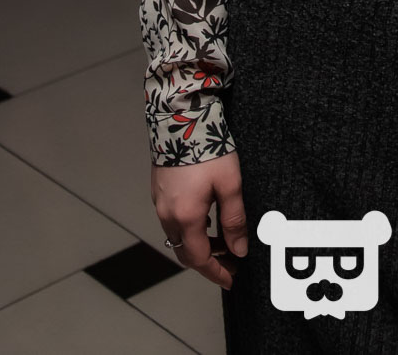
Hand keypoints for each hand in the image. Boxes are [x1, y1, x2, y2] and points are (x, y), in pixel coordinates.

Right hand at [151, 152, 248, 290]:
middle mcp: (168, 214)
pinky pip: (172, 221)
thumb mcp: (230, 184)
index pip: (199, 258)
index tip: (230, 278)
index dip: (216, 272)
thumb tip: (238, 249)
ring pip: (177, 236)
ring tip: (222, 239)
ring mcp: (160, 202)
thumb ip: (234, 220)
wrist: (180, 117)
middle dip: (208, 261)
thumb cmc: (206, 147)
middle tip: (230, 261)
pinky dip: (189, 228)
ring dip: (198, 244)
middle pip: (185, 252)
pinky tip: (206, 217)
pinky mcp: (159, 190)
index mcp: (186, 217)